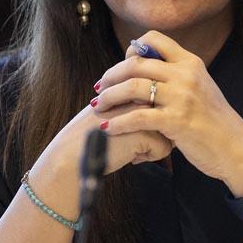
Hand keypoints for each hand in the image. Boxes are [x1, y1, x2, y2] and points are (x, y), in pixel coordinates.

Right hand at [36, 101, 172, 177]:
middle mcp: (140, 94)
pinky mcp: (145, 131)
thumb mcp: (113, 109)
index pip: (159, 105)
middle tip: (127, 138)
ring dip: (151, 145)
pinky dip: (148, 157)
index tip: (127, 127)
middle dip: (154, 133)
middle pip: (167, 118)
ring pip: (169, 133)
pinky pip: (164, 149)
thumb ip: (134, 102)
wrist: (73, 154)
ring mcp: (143, 111)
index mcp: (132, 85)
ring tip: (127, 146)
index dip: (148, 122)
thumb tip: (164, 107)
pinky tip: (128, 155)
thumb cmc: (93, 134)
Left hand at [90, 30, 242, 195]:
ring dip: (109, 97)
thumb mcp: (200, 88)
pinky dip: (117, 122)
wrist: (236, 148)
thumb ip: (177, 77)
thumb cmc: (215, 122)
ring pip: (132, 87)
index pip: (154, 39)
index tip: (122, 68)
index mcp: (191, 62)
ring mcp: (181, 97)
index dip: (131, 51)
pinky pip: (137, 117)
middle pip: (136, 63)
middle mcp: (185, 74)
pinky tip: (108, 129)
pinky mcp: (176, 121)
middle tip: (100, 89)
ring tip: (99, 107)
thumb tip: (145, 70)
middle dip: (111, 76)